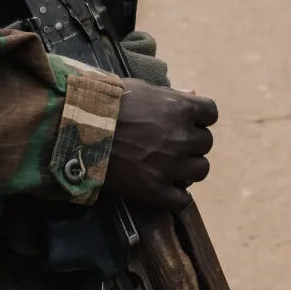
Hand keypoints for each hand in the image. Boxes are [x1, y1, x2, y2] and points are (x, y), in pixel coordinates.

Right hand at [105, 80, 217, 209]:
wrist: (79, 129)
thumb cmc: (108, 103)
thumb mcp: (142, 89)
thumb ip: (170, 95)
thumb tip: (192, 94)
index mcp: (181, 108)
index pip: (211, 113)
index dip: (200, 118)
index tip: (188, 121)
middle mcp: (181, 137)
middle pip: (205, 143)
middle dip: (191, 142)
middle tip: (171, 143)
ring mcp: (170, 166)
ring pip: (201, 170)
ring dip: (189, 167)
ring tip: (171, 165)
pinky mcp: (155, 190)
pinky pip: (182, 199)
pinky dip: (178, 195)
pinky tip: (167, 188)